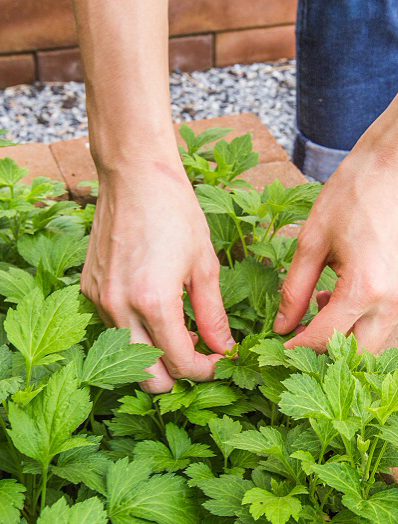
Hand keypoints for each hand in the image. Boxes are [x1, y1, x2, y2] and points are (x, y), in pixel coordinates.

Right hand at [81, 159, 234, 392]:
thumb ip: (212, 315)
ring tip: (178, 327)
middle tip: (197, 355)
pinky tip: (153, 308)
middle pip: (146, 378)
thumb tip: (223, 347)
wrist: (134, 176)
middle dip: (175, 376)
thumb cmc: (174, 212)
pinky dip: (136, 331)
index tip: (218, 359)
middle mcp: (119, 308)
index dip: (205, 370)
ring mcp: (99, 300)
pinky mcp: (89, 289)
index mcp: (154, 302)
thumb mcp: (203, 265)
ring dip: (155, 353)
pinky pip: (114, 327)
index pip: (180, 365)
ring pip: (127, 354)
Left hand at [274, 140, 397, 352]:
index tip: (279, 348)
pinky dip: (361, 323)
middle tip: (297, 333)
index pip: (324, 338)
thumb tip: (282, 325)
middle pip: (355, 353)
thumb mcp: (312, 243)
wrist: (394, 166)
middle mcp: (394, 302)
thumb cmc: (352, 196)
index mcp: (364, 289)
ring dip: (344, 337)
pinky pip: (387, 324)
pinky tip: (339, 296)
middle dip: (323, 351)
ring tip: (319, 304)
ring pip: (375, 343)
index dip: (297, 348)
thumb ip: (295, 290)